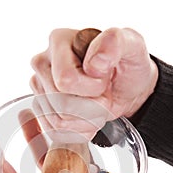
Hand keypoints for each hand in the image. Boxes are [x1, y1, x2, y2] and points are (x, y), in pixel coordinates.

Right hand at [30, 27, 157, 139]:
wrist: (125, 87)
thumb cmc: (127, 65)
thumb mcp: (133, 46)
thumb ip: (116, 43)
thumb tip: (94, 63)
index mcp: (59, 40)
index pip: (66, 80)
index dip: (92, 89)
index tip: (105, 79)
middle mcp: (42, 62)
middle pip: (61, 105)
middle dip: (92, 108)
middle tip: (103, 95)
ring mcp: (39, 88)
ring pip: (58, 122)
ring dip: (87, 121)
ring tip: (97, 106)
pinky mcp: (40, 109)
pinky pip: (55, 132)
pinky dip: (78, 132)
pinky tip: (87, 118)